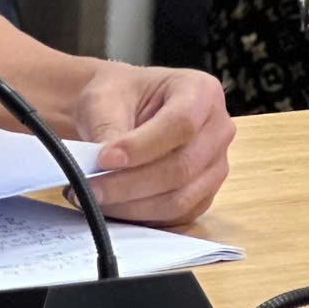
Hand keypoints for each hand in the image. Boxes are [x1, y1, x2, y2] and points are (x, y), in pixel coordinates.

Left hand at [70, 64, 233, 226]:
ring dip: (133, 205)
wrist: (123, 111)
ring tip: (94, 198)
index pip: (180, 123)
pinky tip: (112, 207)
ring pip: (180, 198)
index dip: (142, 146)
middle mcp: (218, 129)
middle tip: (90, 187)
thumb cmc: (119, 97)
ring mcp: (216, 166)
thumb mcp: (105, 98)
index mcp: (201, 91)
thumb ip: (108, 128)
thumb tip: (107, 167)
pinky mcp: (204, 195)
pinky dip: (141, 216)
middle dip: (131, 183)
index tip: (105, 158)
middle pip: (182, 167)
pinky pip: (176, 216)